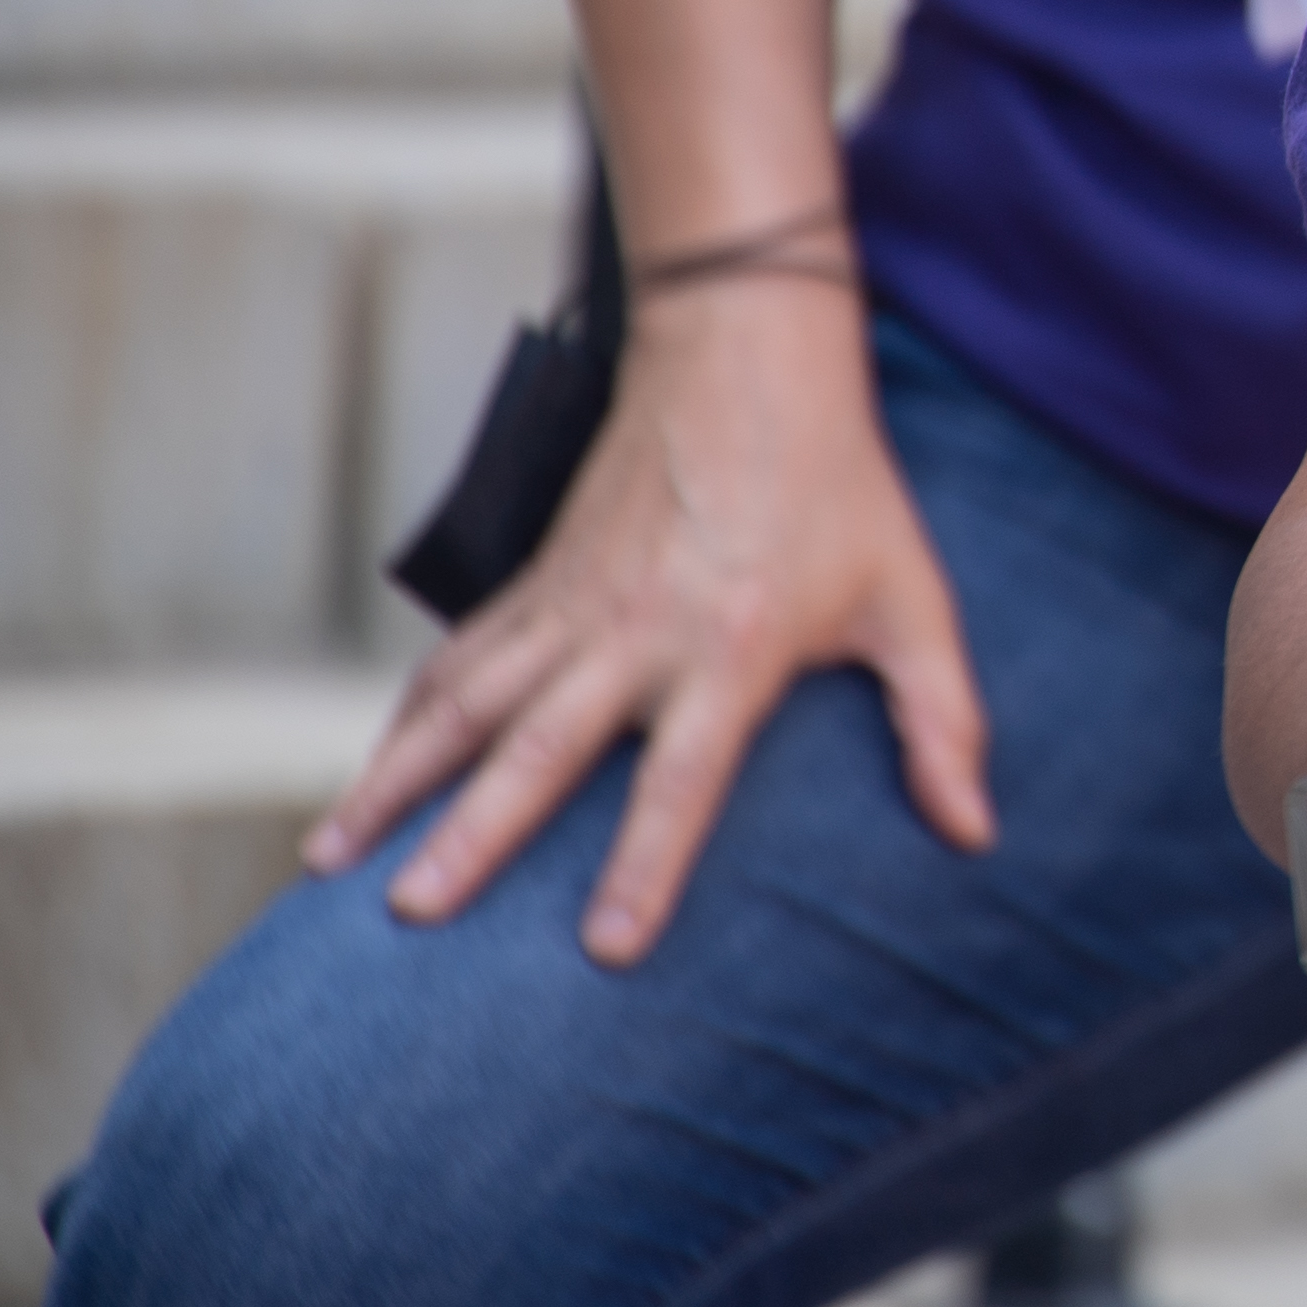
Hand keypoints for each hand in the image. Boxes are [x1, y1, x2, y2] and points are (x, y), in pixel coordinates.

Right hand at [308, 279, 991, 963]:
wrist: (748, 356)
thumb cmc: (840, 488)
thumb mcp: (913, 597)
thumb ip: (945, 718)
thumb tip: (977, 829)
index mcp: (731, 648)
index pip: (682, 778)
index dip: (647, 864)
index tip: (605, 950)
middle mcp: (635, 634)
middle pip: (539, 749)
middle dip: (473, 836)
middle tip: (410, 914)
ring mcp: (571, 605)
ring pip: (462, 705)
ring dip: (395, 782)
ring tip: (328, 862)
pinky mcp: (536, 582)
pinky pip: (454, 662)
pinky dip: (402, 722)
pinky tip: (365, 782)